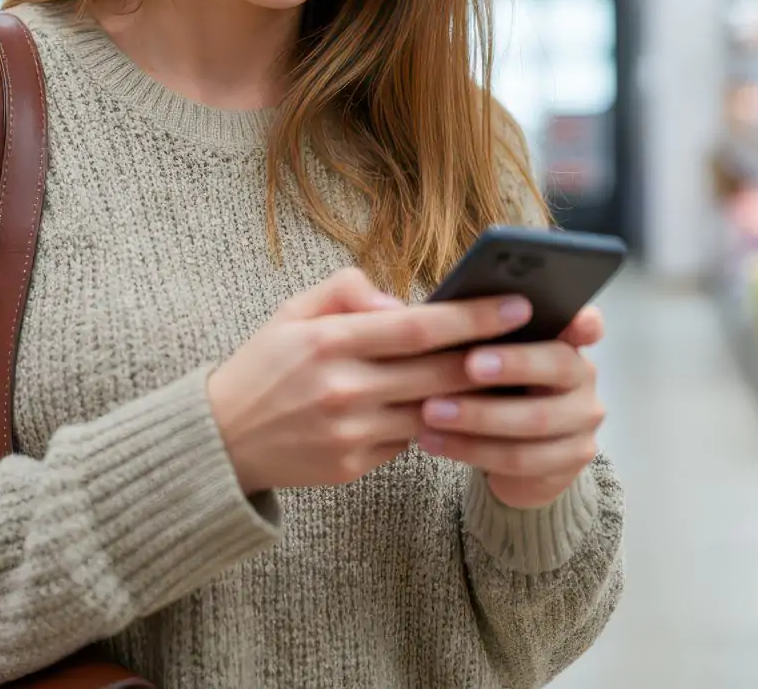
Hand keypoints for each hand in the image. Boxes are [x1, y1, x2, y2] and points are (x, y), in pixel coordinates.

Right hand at [207, 268, 534, 494]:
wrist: (221, 439)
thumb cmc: (265, 365)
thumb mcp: (292, 312)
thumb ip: (346, 291)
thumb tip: (400, 302)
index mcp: (329, 341)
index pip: (419, 327)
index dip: (473, 317)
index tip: (517, 306)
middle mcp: (344, 388)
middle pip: (439, 373)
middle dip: (493, 356)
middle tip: (536, 341)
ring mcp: (350, 433)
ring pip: (432, 413)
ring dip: (473, 397)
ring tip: (508, 377)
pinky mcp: (352, 466)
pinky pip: (408, 443)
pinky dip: (430, 425)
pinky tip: (452, 411)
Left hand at [418, 306, 605, 509]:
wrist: (503, 451)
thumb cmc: (482, 384)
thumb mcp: (475, 351)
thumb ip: (457, 325)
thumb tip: (400, 308)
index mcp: (564, 335)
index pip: (586, 321)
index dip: (580, 319)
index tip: (558, 314)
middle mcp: (582, 374)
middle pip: (557, 366)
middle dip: (512, 364)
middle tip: (468, 365)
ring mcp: (582, 419)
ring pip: (536, 420)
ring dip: (479, 417)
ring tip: (430, 412)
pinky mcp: (571, 459)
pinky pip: (522, 459)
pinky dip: (473, 450)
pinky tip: (434, 442)